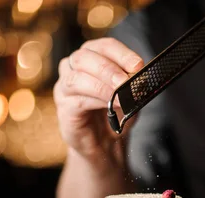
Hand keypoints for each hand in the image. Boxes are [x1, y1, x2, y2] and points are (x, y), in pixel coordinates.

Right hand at [54, 38, 143, 168]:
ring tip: (121, 96)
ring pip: (76, 78)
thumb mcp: (129, 96)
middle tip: (126, 81)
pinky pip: (77, 100)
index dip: (121, 54)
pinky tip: (111, 106)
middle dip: (109, 68)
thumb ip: (133, 84)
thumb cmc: (115, 115)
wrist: (104, 144)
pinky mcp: (63, 109)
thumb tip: (141, 76)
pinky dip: (97, 101)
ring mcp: (64, 88)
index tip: (138, 65)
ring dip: (102, 85)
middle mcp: (73, 68)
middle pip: (84, 57)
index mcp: (91, 58)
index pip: (103, 46)